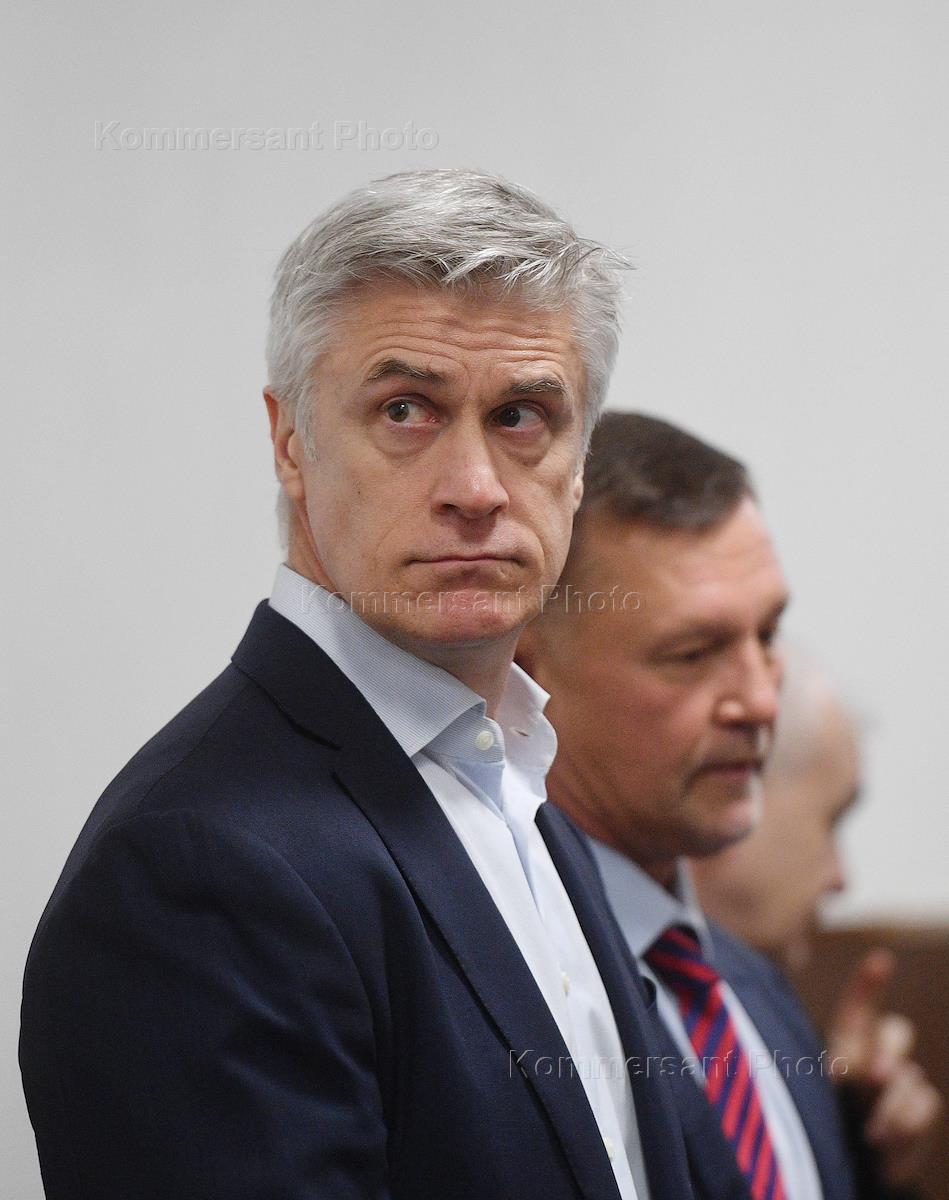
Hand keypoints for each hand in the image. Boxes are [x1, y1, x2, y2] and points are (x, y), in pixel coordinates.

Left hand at [827, 948, 942, 1187]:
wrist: (848, 1165)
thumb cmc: (826, 1121)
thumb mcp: (822, 1094)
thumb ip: (839, 1075)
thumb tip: (853, 1069)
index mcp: (845, 1043)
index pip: (858, 1008)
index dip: (869, 983)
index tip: (880, 959)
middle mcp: (877, 1054)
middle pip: (896, 1032)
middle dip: (889, 1050)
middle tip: (874, 1077)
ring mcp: (903, 1080)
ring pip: (910, 1077)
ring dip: (891, 1106)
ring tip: (869, 1133)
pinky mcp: (921, 1109)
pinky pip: (925, 1104)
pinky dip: (906, 1125)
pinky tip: (885, 1143)